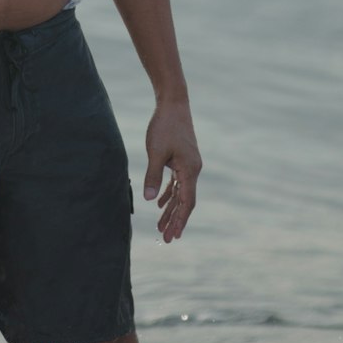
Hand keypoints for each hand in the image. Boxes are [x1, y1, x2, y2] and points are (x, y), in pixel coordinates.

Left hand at [143, 101, 201, 242]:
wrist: (173, 104)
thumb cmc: (165, 126)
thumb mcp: (156, 152)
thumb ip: (153, 176)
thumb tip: (150, 200)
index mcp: (190, 170)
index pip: (186, 202)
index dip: (180, 220)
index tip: (173, 236)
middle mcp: (193, 170)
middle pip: (184, 201)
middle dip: (175, 220)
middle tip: (166, 239)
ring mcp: (188, 164)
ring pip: (180, 193)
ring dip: (171, 209)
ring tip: (160, 227)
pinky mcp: (182, 159)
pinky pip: (177, 182)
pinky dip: (169, 193)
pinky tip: (160, 203)